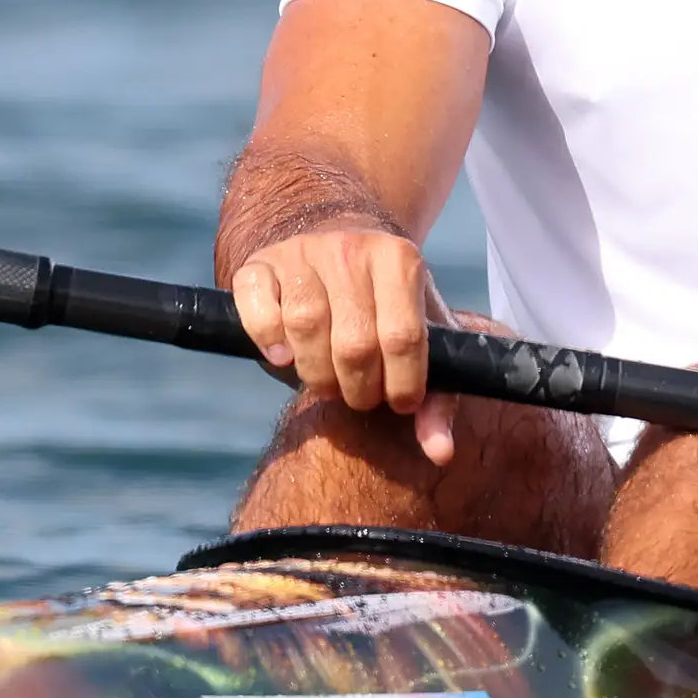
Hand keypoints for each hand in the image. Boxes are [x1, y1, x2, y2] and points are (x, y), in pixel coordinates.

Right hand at [228, 223, 469, 462]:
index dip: (401, 384)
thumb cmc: (387, 305)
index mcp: (400, 260)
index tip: (399, 403)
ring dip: (315, 373)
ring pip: (305, 325)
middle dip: (357, 388)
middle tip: (359, 397)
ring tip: (327, 382)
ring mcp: (303, 251)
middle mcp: (352, 249)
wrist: (339, 243)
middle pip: (354, 342)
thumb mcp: (423, 336)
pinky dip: (266, 338)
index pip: (403, 338)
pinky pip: (256, 305)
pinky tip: (283, 357)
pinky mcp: (260, 262)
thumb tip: (441, 453)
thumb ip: (437, 396)